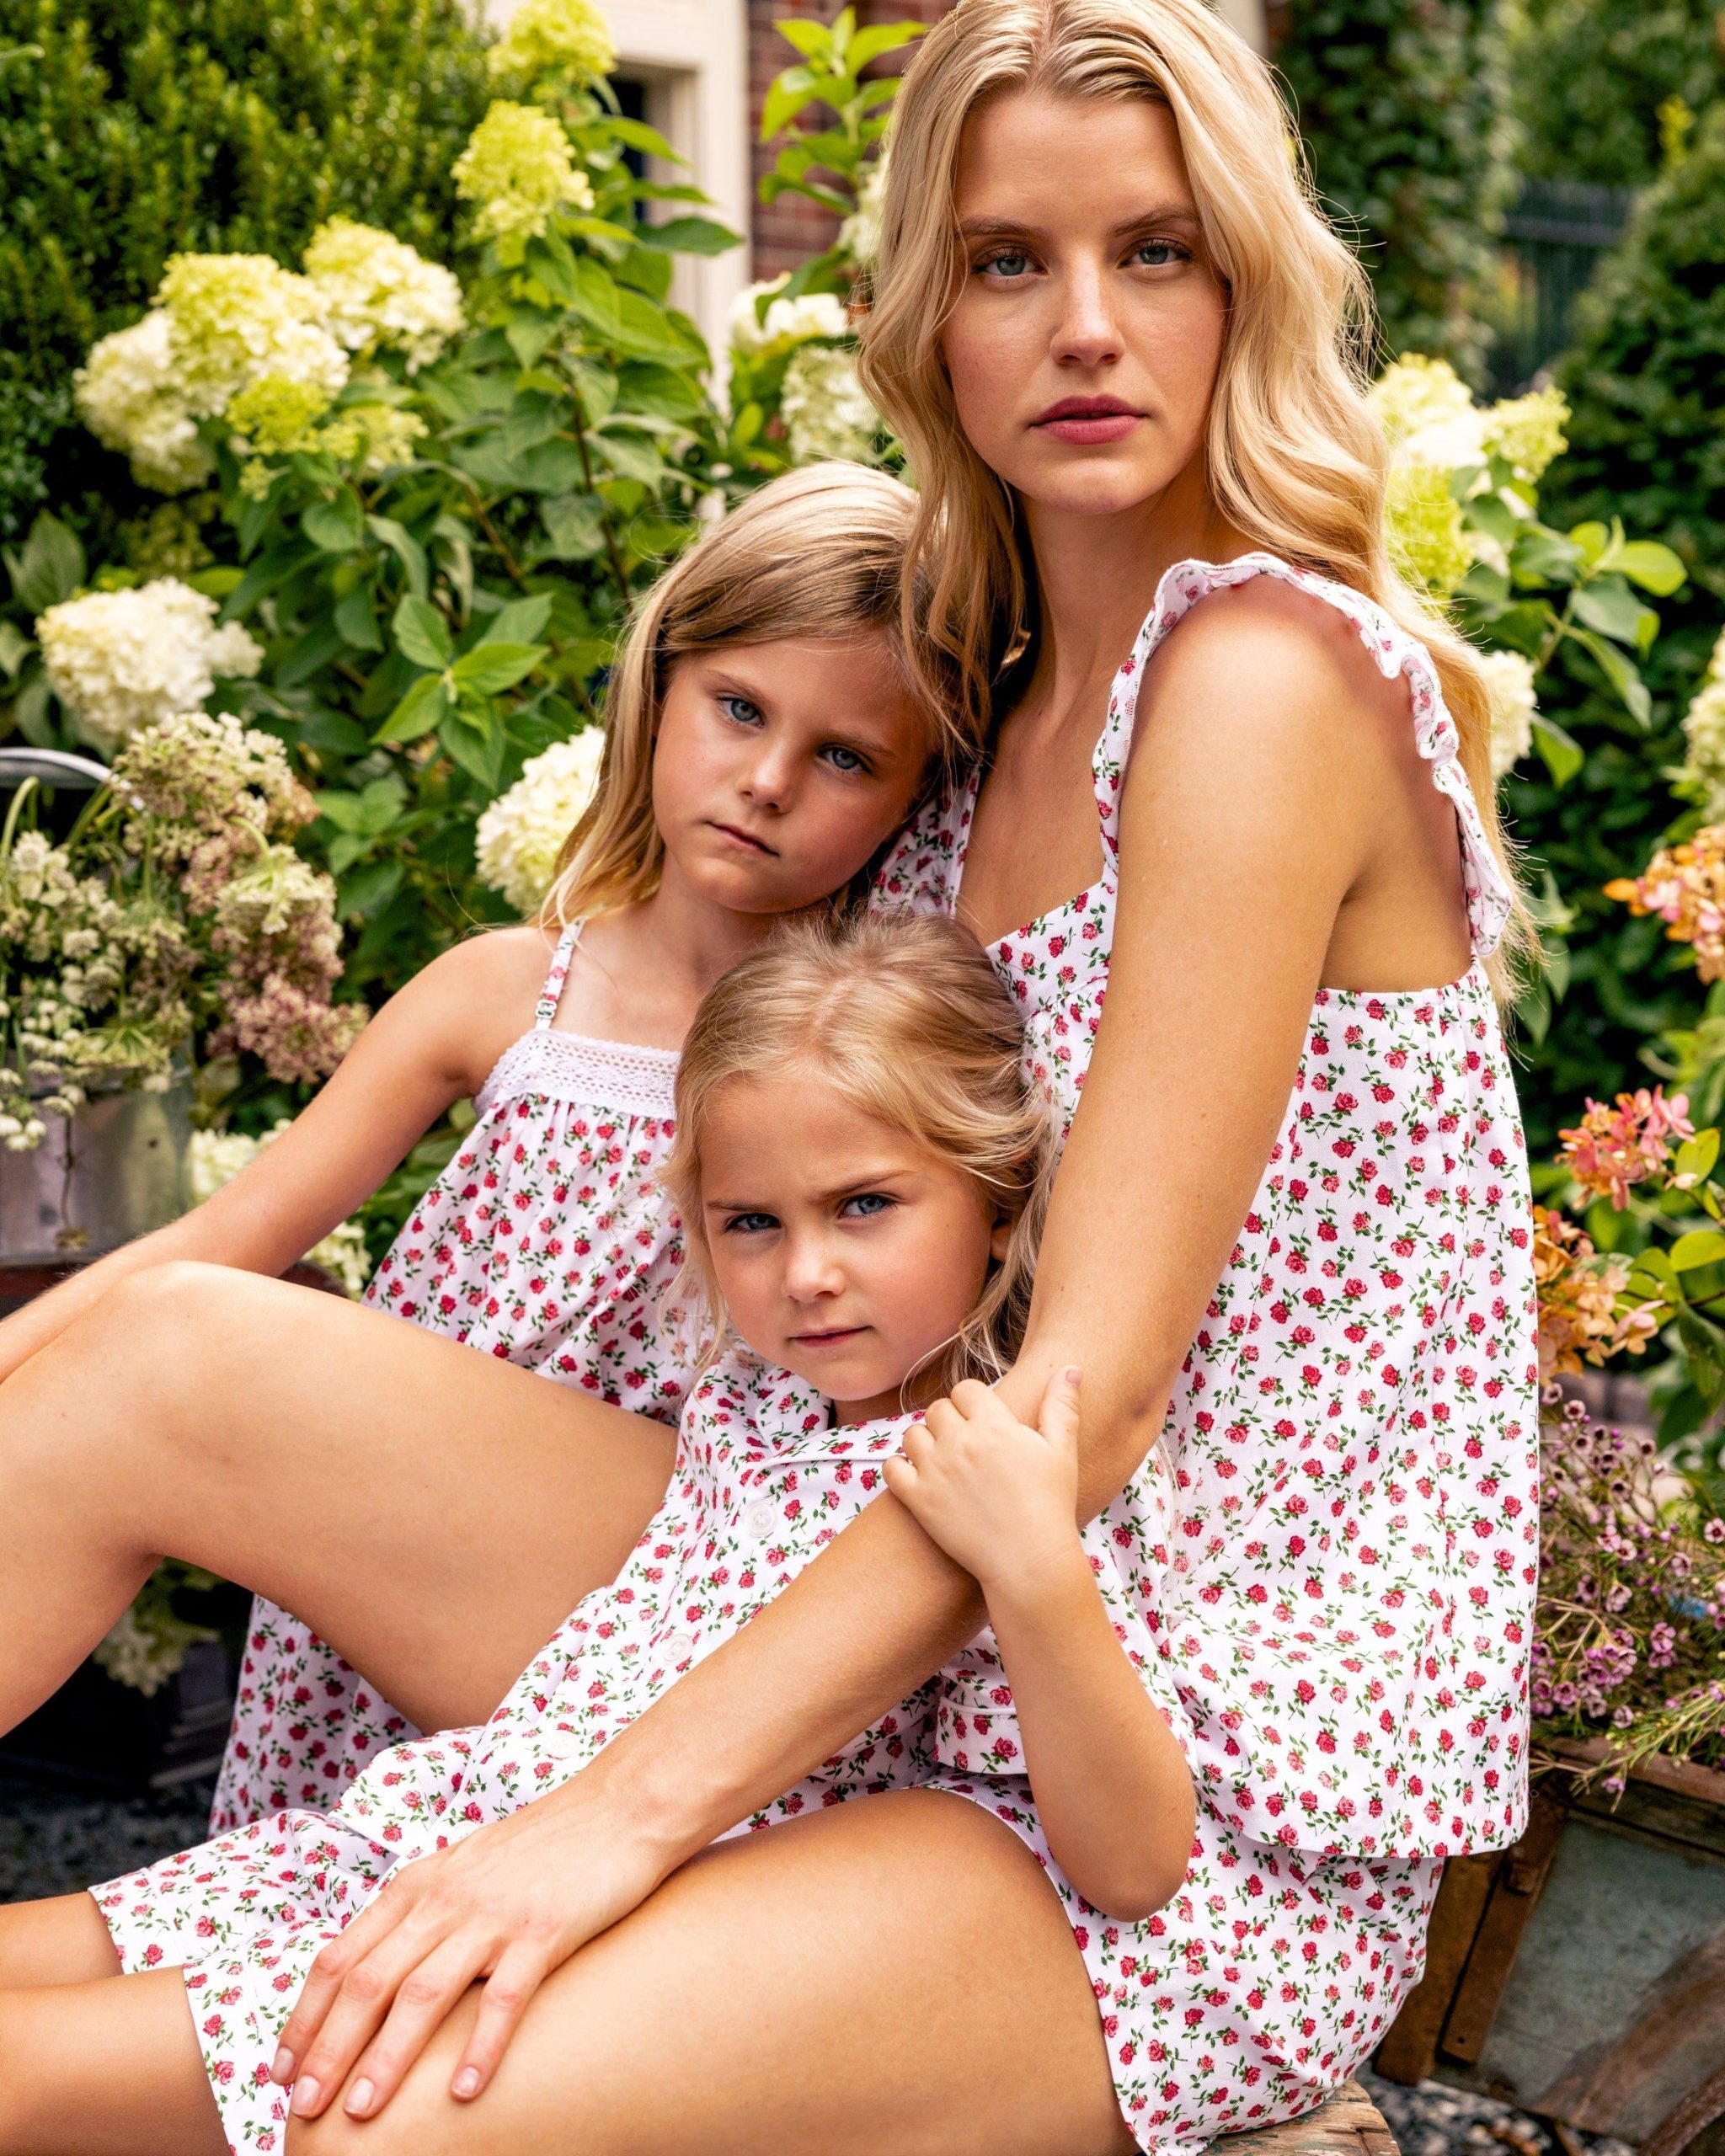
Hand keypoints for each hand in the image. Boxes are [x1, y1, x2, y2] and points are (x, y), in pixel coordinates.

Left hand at [270, 1762, 670, 2121]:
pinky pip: (504, 1997)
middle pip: (369, 1982)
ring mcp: (494, 1915)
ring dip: (386, 2058)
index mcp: (418, 1885)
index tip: (283, 2070)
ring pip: (422, 1994)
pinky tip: (466, 2092)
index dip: (306, 2017)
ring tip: (362, 2111)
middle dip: (329, 2050)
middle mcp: (445, 1899)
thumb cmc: (541, 1846)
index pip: (341, 1957)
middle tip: (305, 2108)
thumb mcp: (464, 1868)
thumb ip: (420, 1912)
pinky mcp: (544, 1931)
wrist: (618, 1807)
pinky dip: (481, 2047)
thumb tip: (376, 1972)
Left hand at [883, 1367, 1082, 1597]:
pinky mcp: (918, 1500)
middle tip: (963, 1443)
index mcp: (994, 1425)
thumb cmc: (1050, 1506)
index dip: (972, 1401)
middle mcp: (961, 1442)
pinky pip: (892, 1468)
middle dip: (949, 1421)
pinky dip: (900, 1468)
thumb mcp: (1062, 1451)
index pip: (966, 1389)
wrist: (1029, 1561)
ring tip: (941, 1459)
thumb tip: (1071, 1369)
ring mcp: (936, 1471)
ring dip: (924, 1442)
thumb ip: (1062, 1406)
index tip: (981, 1420)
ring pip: (912, 1434)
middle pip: (938, 1409)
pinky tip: (918, 1477)